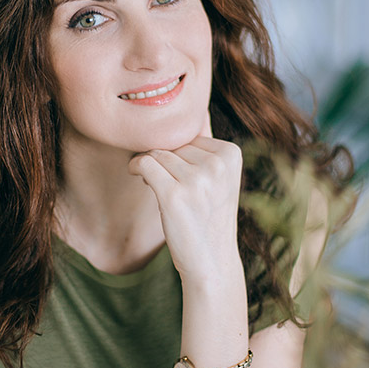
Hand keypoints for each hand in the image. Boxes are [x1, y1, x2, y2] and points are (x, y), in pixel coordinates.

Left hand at [127, 116, 242, 283]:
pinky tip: (139, 177)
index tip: (183, 175)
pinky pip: (145, 163)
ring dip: (151, 167)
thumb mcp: (218, 177)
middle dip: (165, 160)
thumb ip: (207, 143)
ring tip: (165, 190)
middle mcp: (218, 164)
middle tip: (174, 187)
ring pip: (157, 153)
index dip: (178, 153)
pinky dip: (137, 167)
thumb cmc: (209, 217)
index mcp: (231, 153)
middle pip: (172, 143)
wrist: (211, 262)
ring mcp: (198, 179)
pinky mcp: (175, 195)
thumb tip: (193, 105)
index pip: (189, 135)